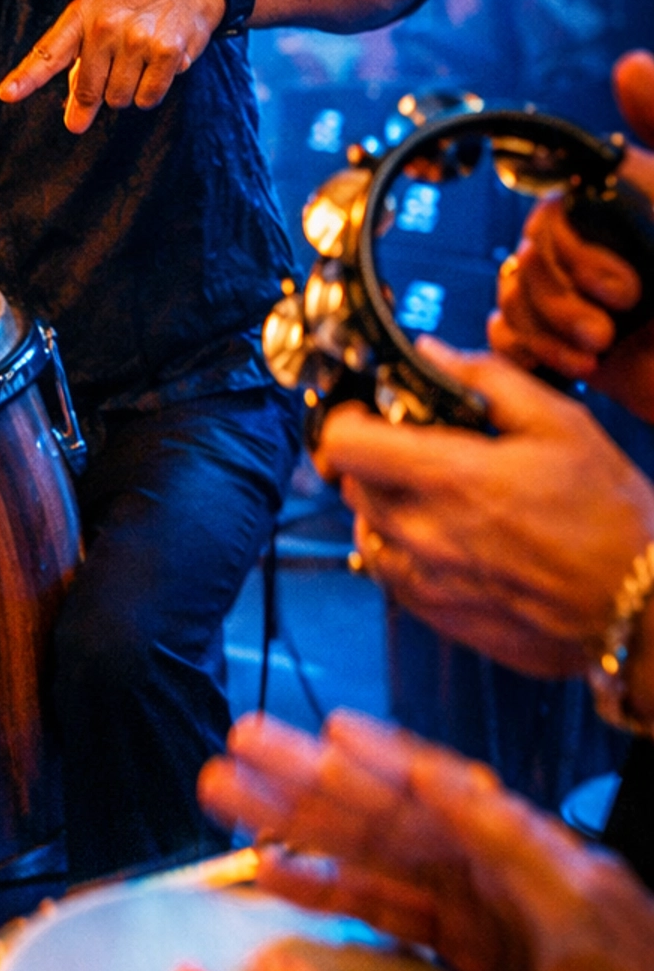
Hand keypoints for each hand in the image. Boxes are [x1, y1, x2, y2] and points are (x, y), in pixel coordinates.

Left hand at [0, 0, 224, 132]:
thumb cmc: (138, 7)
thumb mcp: (101, 18)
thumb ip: (80, 62)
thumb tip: (75, 116)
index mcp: (82, 15)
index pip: (49, 53)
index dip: (25, 78)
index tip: (6, 94)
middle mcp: (105, 25)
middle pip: (89, 92)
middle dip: (99, 96)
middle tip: (117, 73)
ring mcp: (136, 38)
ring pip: (119, 100)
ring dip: (130, 91)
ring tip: (142, 60)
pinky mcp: (166, 51)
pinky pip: (148, 98)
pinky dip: (152, 91)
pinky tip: (160, 65)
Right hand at [199, 708, 653, 970]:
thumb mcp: (574, 899)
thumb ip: (503, 836)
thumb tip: (438, 773)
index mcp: (504, 837)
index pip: (424, 784)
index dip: (373, 754)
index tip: (322, 730)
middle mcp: (473, 857)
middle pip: (373, 809)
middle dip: (303, 779)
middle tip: (236, 747)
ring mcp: (459, 898)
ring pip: (360, 852)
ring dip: (295, 825)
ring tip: (226, 795)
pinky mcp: (451, 941)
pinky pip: (374, 906)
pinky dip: (324, 889)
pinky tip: (274, 872)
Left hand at [316, 341, 653, 677]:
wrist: (638, 606)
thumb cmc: (610, 516)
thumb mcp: (561, 423)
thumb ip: (487, 381)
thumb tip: (431, 354)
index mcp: (450, 479)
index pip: (345, 445)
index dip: (346, 419)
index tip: (368, 410)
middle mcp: (425, 534)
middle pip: (350, 486)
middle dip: (370, 459)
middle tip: (412, 446)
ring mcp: (428, 581)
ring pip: (366, 533)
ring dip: (383, 506)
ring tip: (432, 494)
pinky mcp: (440, 616)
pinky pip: (391, 578)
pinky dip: (401, 551)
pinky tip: (443, 538)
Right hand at [491, 52, 653, 412]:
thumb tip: (628, 66)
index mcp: (626, 213)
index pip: (554, 214)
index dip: (574, 253)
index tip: (624, 287)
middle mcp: (601, 252)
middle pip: (526, 256)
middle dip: (559, 298)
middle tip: (613, 322)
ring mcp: (582, 301)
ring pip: (512, 295)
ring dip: (547, 328)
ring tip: (598, 348)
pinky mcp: (568, 349)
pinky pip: (507, 337)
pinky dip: (528, 350)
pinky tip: (571, 363)